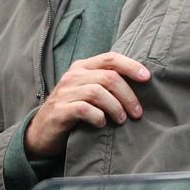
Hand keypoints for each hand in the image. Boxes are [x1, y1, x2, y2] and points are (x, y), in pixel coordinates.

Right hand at [24, 51, 149, 157]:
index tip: (147, 78)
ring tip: (122, 120)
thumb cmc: (72, 111)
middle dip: (128, 95)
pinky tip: (102, 124)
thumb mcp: (88, 92)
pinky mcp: (59, 111)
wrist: (42, 131)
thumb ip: (106, 84)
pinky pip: (84, 109)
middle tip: (137, 113)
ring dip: (115, 107)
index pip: (110, 58)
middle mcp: (73, 76)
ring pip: (98, 92)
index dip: (131, 66)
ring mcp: (65, 93)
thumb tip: (141, 84)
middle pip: (109, 77)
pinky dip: (98, 116)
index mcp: (82, 67)